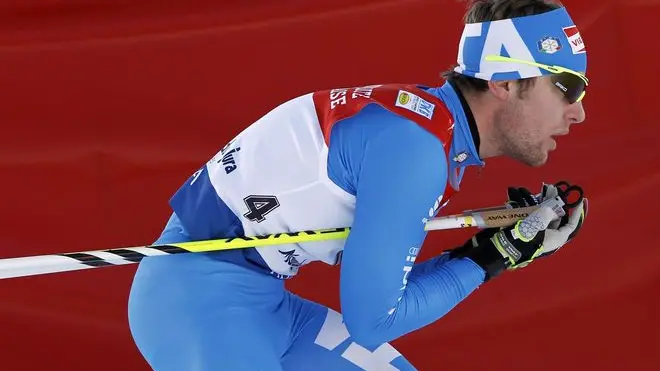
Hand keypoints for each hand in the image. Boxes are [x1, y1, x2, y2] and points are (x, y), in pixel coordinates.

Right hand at [451, 189, 586, 280]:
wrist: (501, 248)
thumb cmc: (524, 237)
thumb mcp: (539, 222)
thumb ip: (548, 211)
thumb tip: (553, 205)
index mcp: (556, 238)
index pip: (572, 224)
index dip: (578, 212)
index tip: (580, 198)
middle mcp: (547, 236)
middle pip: (555, 216)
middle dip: (555, 201)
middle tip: (553, 188)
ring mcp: (534, 233)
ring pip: (542, 214)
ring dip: (542, 201)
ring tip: (542, 189)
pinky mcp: (522, 229)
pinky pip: (530, 216)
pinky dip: (530, 206)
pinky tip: (528, 197)